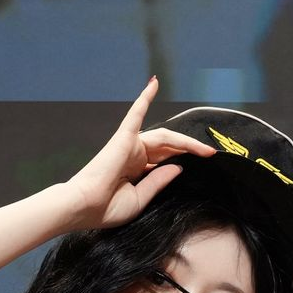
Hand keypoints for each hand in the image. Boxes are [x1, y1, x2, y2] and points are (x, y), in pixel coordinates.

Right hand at [65, 76, 215, 229]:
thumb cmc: (106, 209)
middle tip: (209, 154)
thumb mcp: (141, 199)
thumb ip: (159, 181)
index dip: (182, 160)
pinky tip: (154, 83)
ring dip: (184, 141)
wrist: (84, 208)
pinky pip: (136, 113)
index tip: (203, 164)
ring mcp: (129, 145)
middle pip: (168, 148)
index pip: (164, 162)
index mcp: (137, 172)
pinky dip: (145, 98)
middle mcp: (134, 156)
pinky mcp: (124, 137)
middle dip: (189, 149)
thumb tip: (178, 166)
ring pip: (163, 137)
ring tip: (204, 149)